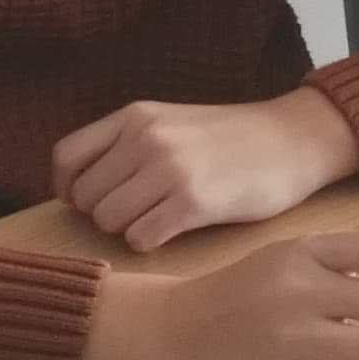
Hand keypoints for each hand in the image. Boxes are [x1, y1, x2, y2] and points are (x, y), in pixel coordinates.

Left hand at [53, 88, 358, 252]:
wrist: (292, 140)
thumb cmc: (231, 139)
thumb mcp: (171, 123)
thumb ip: (127, 144)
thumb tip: (80, 187)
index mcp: (135, 116)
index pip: (65, 157)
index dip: (68, 188)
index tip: (87, 202)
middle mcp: (146, 138)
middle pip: (86, 197)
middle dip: (105, 213)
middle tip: (137, 212)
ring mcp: (169, 170)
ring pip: (108, 221)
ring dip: (128, 229)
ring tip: (159, 218)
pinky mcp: (193, 203)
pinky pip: (140, 239)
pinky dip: (151, 243)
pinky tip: (175, 229)